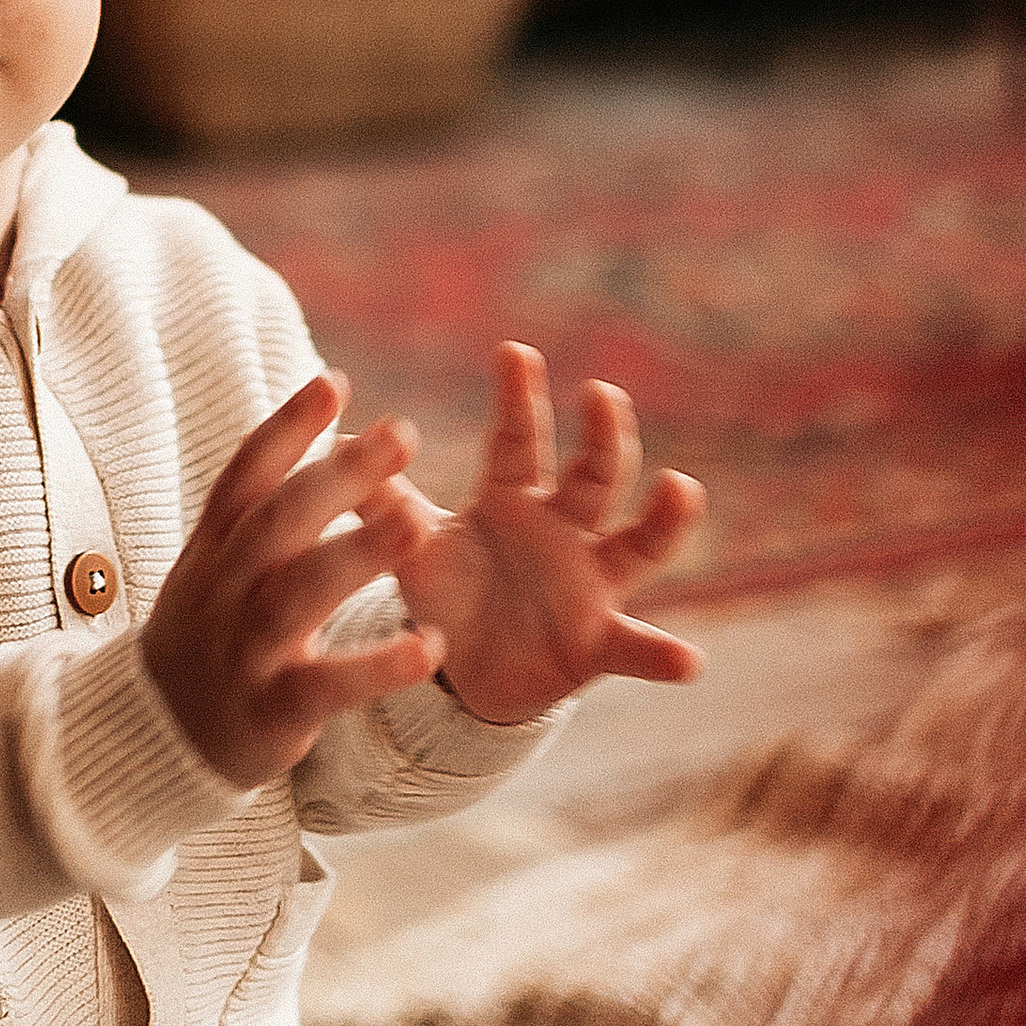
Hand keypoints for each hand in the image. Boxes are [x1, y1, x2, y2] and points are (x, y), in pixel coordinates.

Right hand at [145, 374, 444, 788]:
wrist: (153, 738)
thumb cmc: (206, 634)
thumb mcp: (213, 565)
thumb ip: (255, 507)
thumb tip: (307, 423)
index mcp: (215, 549)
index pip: (246, 477)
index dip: (286, 428)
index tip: (333, 382)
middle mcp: (225, 591)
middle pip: (278, 523)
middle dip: (338, 477)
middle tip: (401, 433)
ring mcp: (245, 650)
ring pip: (299, 595)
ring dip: (359, 555)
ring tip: (420, 521)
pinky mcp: (272, 709)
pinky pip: (328, 685)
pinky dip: (377, 667)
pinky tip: (429, 647)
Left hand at [398, 342, 703, 723]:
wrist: (467, 673)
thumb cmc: (448, 595)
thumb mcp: (414, 548)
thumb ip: (383, 502)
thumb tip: (338, 439)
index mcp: (515, 498)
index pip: (518, 439)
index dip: (518, 397)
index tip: (513, 352)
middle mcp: (566, 528)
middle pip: (594, 473)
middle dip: (602, 434)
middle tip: (602, 395)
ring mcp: (591, 582)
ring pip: (639, 543)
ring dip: (665, 518)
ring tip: (681, 488)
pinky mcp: (599, 641)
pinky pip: (636, 648)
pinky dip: (661, 656)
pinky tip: (687, 663)